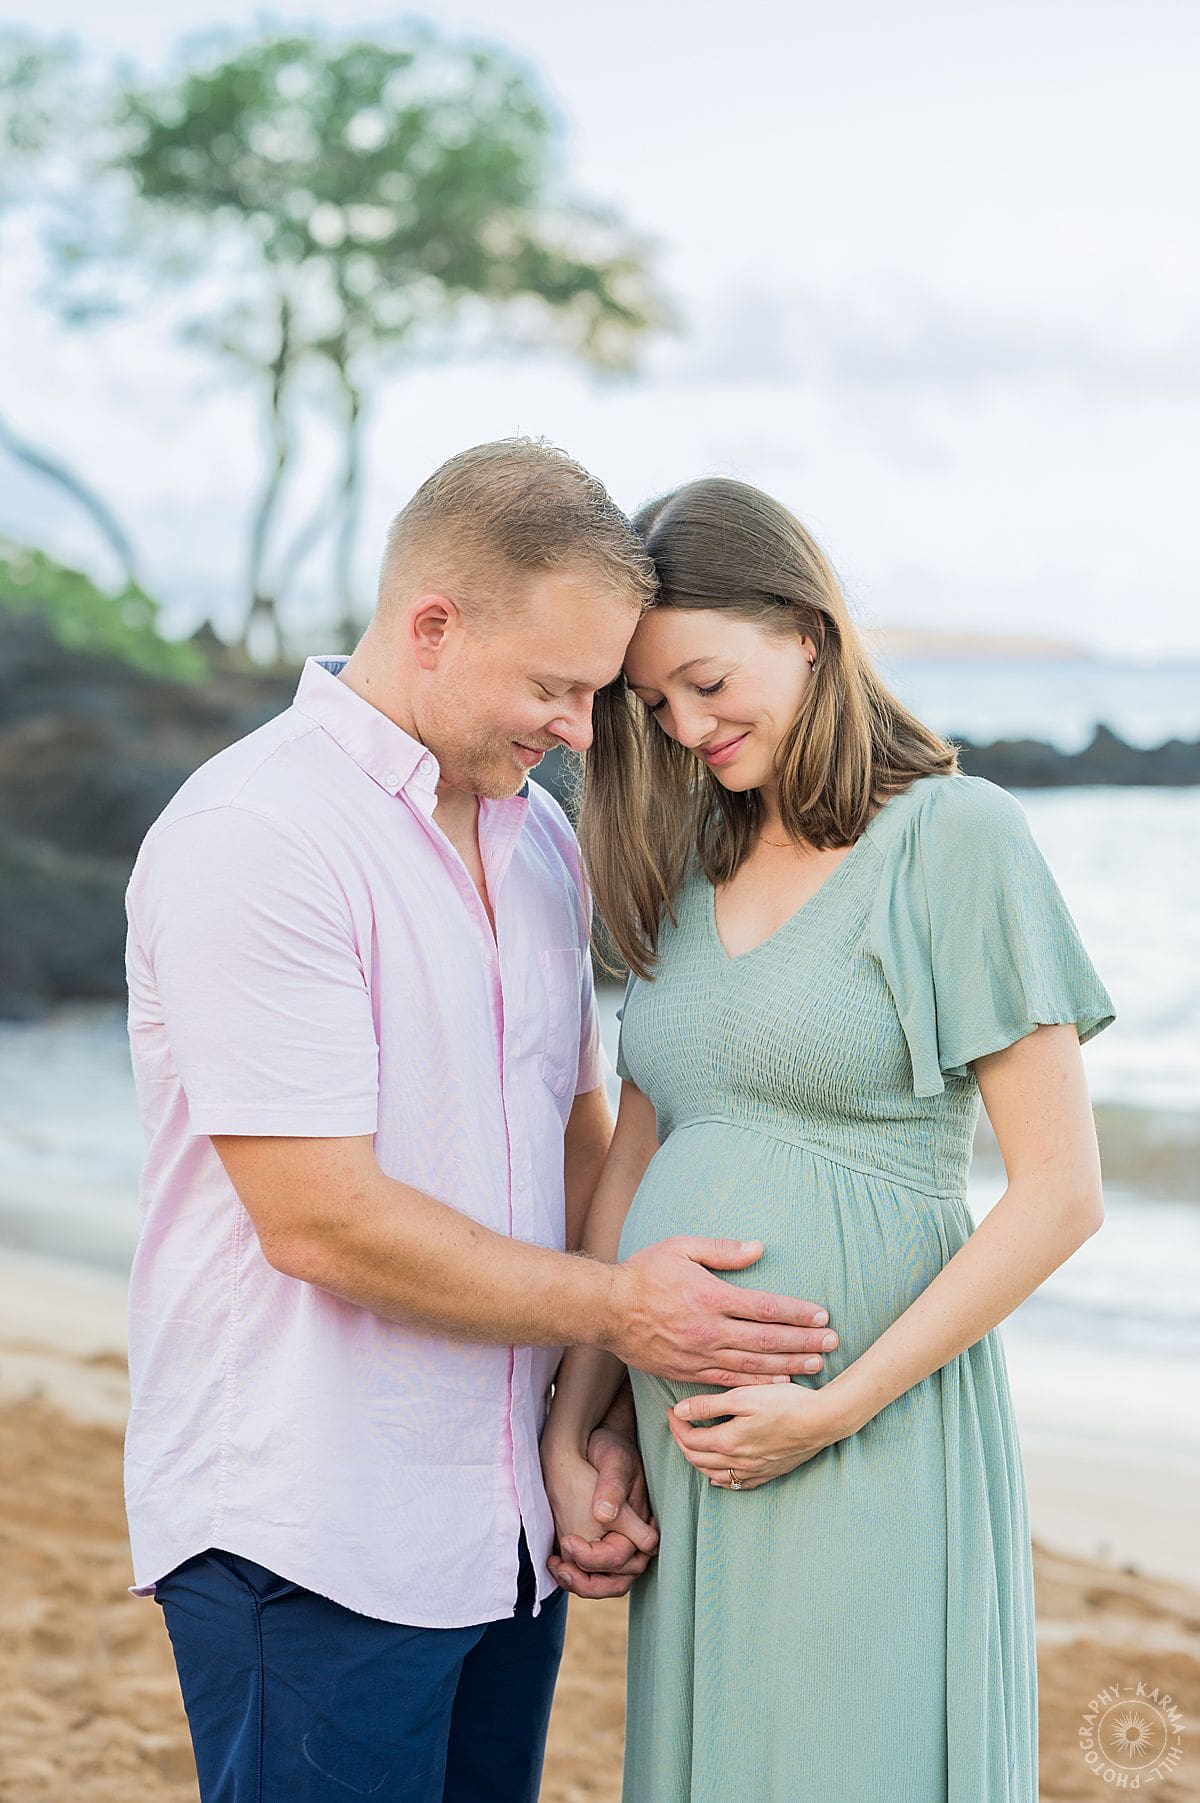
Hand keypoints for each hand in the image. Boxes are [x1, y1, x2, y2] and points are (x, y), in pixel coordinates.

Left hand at [543, 1428, 658, 1598]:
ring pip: (602, 1582)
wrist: (598, 1442)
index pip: (621, 1558)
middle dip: (587, 1583)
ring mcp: (615, 1546)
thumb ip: (613, 1487)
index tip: (568, 1541)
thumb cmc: (610, 1448)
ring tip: (554, 1567)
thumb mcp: (614, 1460)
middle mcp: (631, 1542)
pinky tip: (553, 1562)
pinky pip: (590, 1574)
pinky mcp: (598, 1544)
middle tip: (560, 1569)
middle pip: (615, 1582)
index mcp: (641, 1525)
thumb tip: (604, 1514)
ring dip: (578, 1583)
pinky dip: (573, 1575)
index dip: (594, 1557)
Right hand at [608, 1237, 837, 1385]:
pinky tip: (780, 1385)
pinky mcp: (689, 1373)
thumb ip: (722, 1250)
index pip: (766, 1308)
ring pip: (754, 1364)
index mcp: (711, 1298)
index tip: (821, 1315)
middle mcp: (710, 1331)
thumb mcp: (681, 1247)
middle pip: (768, 1340)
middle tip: (833, 1343)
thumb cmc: (644, 1273)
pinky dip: (758, 1384)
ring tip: (817, 1365)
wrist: (607, 1310)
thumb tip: (759, 1249)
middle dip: (804, 1342)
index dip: (797, 1313)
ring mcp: (700, 1356)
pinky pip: (731, 1382)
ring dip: (789, 1365)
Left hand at [667, 1381, 849, 1489]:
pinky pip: (736, 1484)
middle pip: (697, 1459)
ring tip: (694, 1443)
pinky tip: (719, 1470)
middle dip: (683, 1442)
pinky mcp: (768, 1474)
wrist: (821, 1420)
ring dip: (698, 1460)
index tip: (672, 1411)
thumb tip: (680, 1411)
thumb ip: (709, 1405)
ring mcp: (753, 1471)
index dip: (676, 1425)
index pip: (690, 1440)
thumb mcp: (743, 1396)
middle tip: (679, 1425)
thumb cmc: (785, 1403)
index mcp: (728, 1441)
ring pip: (714, 1474)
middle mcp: (738, 1462)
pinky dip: (720, 1478)